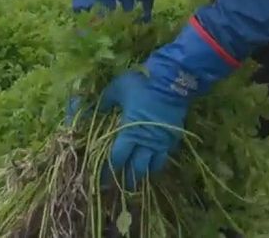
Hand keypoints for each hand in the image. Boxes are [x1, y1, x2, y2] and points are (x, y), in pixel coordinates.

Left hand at [96, 70, 189, 189]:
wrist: (171, 82)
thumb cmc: (142, 85)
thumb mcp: (117, 88)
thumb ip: (105, 101)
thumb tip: (96, 110)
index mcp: (128, 133)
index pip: (117, 158)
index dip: (109, 170)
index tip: (102, 180)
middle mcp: (145, 143)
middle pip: (136, 169)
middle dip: (127, 180)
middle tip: (121, 187)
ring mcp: (161, 142)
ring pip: (153, 166)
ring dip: (144, 173)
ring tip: (139, 178)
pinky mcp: (173, 138)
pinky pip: (165, 156)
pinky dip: (158, 161)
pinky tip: (154, 161)